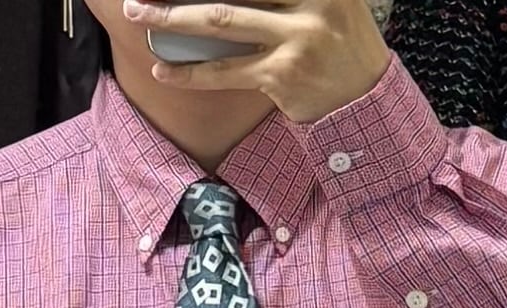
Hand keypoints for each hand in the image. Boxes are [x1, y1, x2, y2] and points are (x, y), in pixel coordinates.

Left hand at [123, 0, 391, 122]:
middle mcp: (311, 1)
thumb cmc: (342, 43)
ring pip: (222, 20)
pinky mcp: (282, 75)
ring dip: (173, 18)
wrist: (367, 100)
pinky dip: (191, 72)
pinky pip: (226, 72)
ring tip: (139, 14)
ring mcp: (296, 38)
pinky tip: (164, 70)